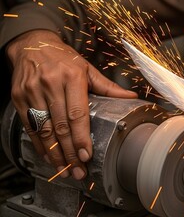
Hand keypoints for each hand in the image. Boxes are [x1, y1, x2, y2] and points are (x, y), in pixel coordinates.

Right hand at [7, 30, 137, 179]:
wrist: (32, 45)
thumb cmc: (63, 58)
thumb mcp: (87, 69)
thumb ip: (108, 87)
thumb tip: (131, 97)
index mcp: (72, 77)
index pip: (78, 114)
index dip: (81, 137)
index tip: (86, 154)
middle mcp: (51, 84)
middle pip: (61, 126)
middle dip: (70, 152)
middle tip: (78, 171)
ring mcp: (32, 91)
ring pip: (44, 130)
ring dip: (55, 153)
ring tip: (65, 169)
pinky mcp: (19, 97)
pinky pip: (29, 126)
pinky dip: (39, 144)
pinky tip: (48, 156)